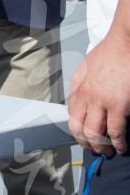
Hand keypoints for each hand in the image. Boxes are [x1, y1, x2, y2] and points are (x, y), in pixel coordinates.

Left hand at [69, 33, 129, 156]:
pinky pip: (115, 131)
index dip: (77, 128)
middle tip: (93, 150)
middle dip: (85, 142)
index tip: (83, 136)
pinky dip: (118, 143)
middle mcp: (84, 95)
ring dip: (100, 146)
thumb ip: (85, 83)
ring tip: (108, 152)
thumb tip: (86, 96)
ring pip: (94, 133)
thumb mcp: (88, 66)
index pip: (71, 113)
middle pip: (78, 127)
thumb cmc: (111, 52)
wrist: (125, 42)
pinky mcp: (117, 105)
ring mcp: (100, 101)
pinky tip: (122, 147)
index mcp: (76, 85)